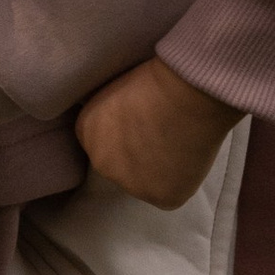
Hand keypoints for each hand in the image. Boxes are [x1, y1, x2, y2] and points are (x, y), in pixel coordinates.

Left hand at [73, 57, 240, 208]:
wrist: (186, 94)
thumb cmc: (156, 77)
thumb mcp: (118, 87)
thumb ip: (114, 112)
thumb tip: (124, 119)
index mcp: (86, 130)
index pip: (103, 141)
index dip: (127, 134)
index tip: (145, 123)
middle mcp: (100, 162)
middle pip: (120, 165)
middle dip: (138, 155)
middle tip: (164, 135)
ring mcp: (129, 185)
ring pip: (145, 182)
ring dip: (158, 170)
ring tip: (179, 145)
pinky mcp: (160, 198)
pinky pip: (169, 193)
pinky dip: (180, 180)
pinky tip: (188, 159)